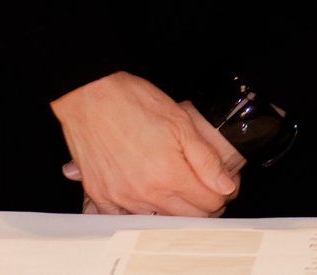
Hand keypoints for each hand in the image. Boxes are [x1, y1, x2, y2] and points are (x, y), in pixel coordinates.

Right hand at [50, 72, 243, 215]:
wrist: (91, 95)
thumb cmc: (134, 102)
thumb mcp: (181, 121)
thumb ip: (206, 159)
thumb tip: (225, 186)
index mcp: (169, 175)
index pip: (209, 204)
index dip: (222, 192)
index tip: (219, 183)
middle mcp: (146, 194)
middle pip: (187, 218)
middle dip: (202, 204)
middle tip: (202, 185)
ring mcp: (121, 198)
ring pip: (159, 221)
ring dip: (172, 209)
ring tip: (174, 186)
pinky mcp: (101, 196)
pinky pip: (123, 220)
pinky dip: (137, 213)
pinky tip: (144, 198)